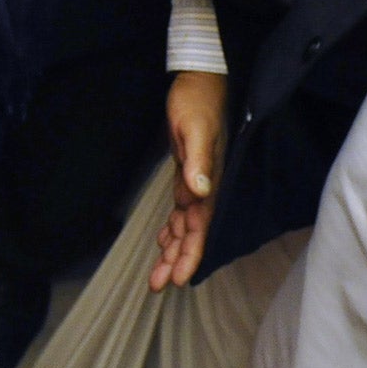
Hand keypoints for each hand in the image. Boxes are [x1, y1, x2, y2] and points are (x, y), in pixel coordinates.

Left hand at [149, 71, 225, 291]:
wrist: (199, 81)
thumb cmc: (196, 102)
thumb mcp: (193, 129)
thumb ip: (197, 161)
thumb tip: (199, 193)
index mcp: (209, 182)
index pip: (201, 228)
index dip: (192, 254)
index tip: (179, 280)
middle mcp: (204, 187)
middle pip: (192, 234)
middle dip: (177, 260)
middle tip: (157, 286)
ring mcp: (195, 181)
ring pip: (184, 225)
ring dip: (172, 250)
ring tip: (157, 275)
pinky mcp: (186, 173)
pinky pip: (180, 209)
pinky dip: (172, 227)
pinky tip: (163, 241)